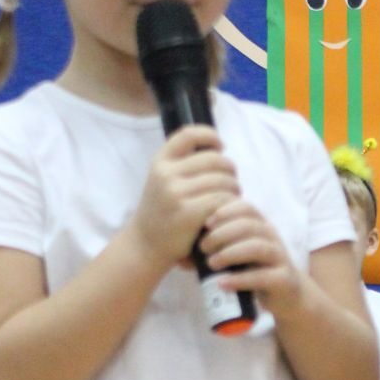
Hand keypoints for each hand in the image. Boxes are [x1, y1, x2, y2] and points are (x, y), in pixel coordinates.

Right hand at [132, 126, 240, 271]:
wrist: (145, 245)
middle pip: (215, 160)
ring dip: (234, 189)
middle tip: (232, 183)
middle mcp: (166, 174)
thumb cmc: (161, 212)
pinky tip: (228, 211)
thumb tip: (217, 148)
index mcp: (160, 162)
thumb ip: (182, 164)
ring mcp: (176, 193)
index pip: (189, 134)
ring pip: (222, 181)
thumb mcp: (162, 181)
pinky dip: (231, 204)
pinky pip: (222, 200)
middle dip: (230, 170)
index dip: (210, 135)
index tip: (220, 146)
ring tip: (232, 198)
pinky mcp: (188, 213)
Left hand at [199, 196, 301, 314]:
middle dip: (223, 234)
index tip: (204, 224)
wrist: (286, 295)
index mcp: (261, 225)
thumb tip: (181, 253)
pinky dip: (240, 279)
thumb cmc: (255, 270)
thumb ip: (218, 248)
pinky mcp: (283, 279)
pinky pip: (262, 276)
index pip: (245, 207)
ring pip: (258, 247)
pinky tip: (223, 283)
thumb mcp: (237, 254)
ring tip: (212, 263)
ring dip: (231, 253)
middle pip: (249, 225)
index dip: (224, 212)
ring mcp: (279, 258)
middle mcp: (272, 237)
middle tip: (203, 247)